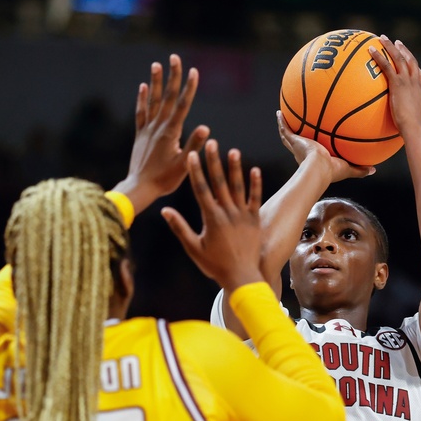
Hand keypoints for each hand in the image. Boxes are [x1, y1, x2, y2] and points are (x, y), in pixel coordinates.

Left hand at [112, 54, 209, 212]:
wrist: (139, 187)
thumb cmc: (164, 180)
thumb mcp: (183, 165)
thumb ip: (193, 145)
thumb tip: (205, 127)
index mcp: (171, 133)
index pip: (182, 105)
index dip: (189, 87)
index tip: (194, 71)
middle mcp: (158, 127)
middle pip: (166, 97)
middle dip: (172, 76)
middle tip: (174, 57)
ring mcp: (147, 130)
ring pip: (152, 101)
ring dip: (154, 82)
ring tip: (156, 64)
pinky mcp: (140, 135)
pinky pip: (141, 113)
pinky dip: (142, 99)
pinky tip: (142, 87)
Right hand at [161, 140, 264, 290]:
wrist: (242, 277)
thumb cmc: (215, 265)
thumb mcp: (194, 248)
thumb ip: (180, 228)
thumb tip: (165, 211)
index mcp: (212, 218)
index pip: (201, 189)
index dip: (196, 171)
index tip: (192, 155)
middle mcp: (228, 213)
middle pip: (219, 182)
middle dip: (214, 161)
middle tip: (211, 143)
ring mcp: (243, 215)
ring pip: (238, 187)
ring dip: (235, 168)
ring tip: (233, 151)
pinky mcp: (255, 220)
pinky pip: (255, 199)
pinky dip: (255, 185)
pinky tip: (254, 170)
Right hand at [277, 110, 373, 181]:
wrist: (319, 168)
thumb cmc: (332, 171)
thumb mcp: (348, 168)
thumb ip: (359, 169)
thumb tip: (373, 169)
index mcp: (314, 159)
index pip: (313, 151)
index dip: (313, 147)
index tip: (314, 143)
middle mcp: (303, 152)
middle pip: (298, 142)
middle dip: (297, 136)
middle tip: (297, 128)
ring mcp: (297, 146)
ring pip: (288, 135)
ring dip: (285, 126)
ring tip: (282, 116)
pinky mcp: (294, 141)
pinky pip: (285, 129)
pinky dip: (281, 121)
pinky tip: (279, 113)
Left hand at [368, 36, 420, 137]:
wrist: (414, 127)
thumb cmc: (413, 131)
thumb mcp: (413, 123)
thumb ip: (407, 121)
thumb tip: (401, 129)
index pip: (419, 74)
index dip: (414, 65)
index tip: (409, 59)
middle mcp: (415, 82)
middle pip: (410, 60)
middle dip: (403, 50)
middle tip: (396, 42)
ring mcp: (407, 81)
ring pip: (399, 58)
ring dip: (390, 47)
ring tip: (382, 38)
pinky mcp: (398, 83)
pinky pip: (386, 66)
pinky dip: (378, 56)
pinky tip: (370, 50)